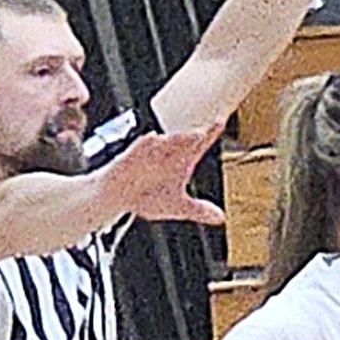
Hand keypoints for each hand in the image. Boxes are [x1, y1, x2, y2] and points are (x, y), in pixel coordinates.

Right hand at [97, 122, 229, 226]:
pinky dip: (146, 143)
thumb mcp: (178, 206)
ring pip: (164, 142)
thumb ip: (199, 210)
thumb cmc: (148, 196)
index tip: (221, 121)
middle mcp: (167, 153)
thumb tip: (221, 218)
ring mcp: (148, 154)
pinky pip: (138, 148)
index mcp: (181, 161)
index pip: (198, 145)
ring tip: (192, 135)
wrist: (118, 199)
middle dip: (195, 135)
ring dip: (177, 138)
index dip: (210, 133)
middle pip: (184, 141)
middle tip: (207, 130)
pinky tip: (154, 138)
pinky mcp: (129, 158)